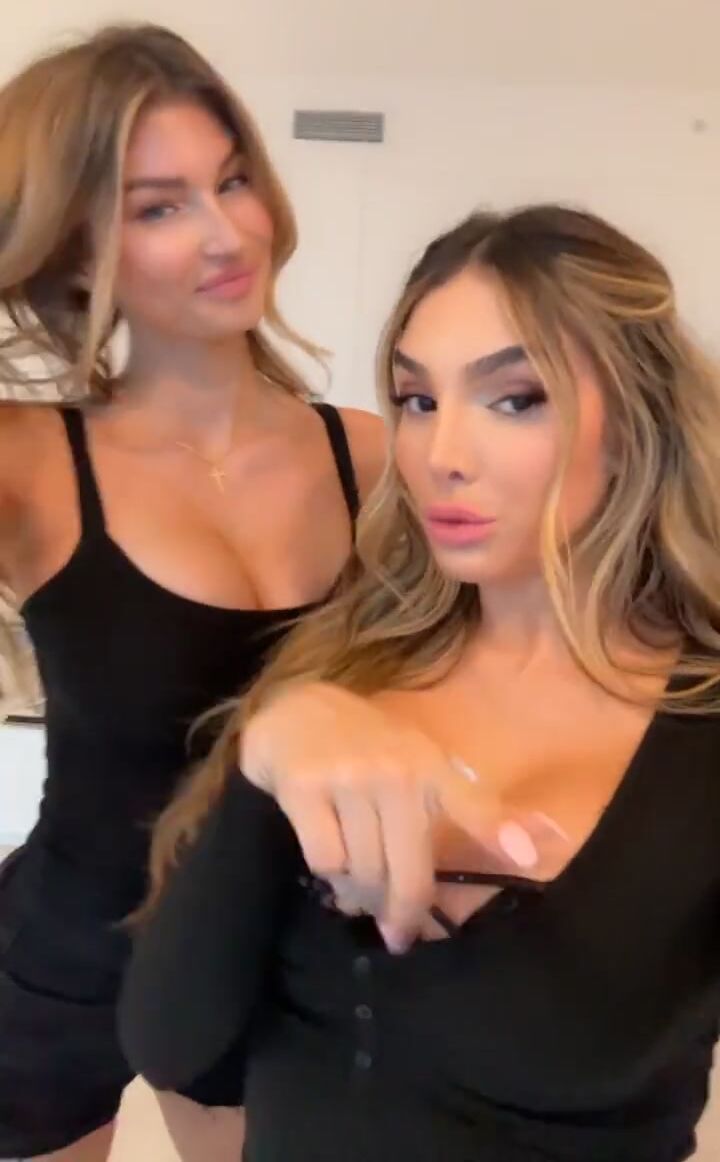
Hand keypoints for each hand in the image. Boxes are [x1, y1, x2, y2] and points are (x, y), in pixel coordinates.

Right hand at [240, 682, 543, 950]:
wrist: (294, 712)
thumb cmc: (365, 743)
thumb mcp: (421, 762)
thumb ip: (467, 807)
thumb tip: (530, 850)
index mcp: (429, 767)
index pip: (472, 807)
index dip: (502, 833)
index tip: (531, 860)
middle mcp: (395, 772)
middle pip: (407, 870)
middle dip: (403, 913)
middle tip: (397, 934)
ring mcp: (349, 778)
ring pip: (364, 871)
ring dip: (360, 896)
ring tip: (357, 896)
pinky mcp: (305, 787)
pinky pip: (325, 859)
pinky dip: (329, 874)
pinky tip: (331, 869)